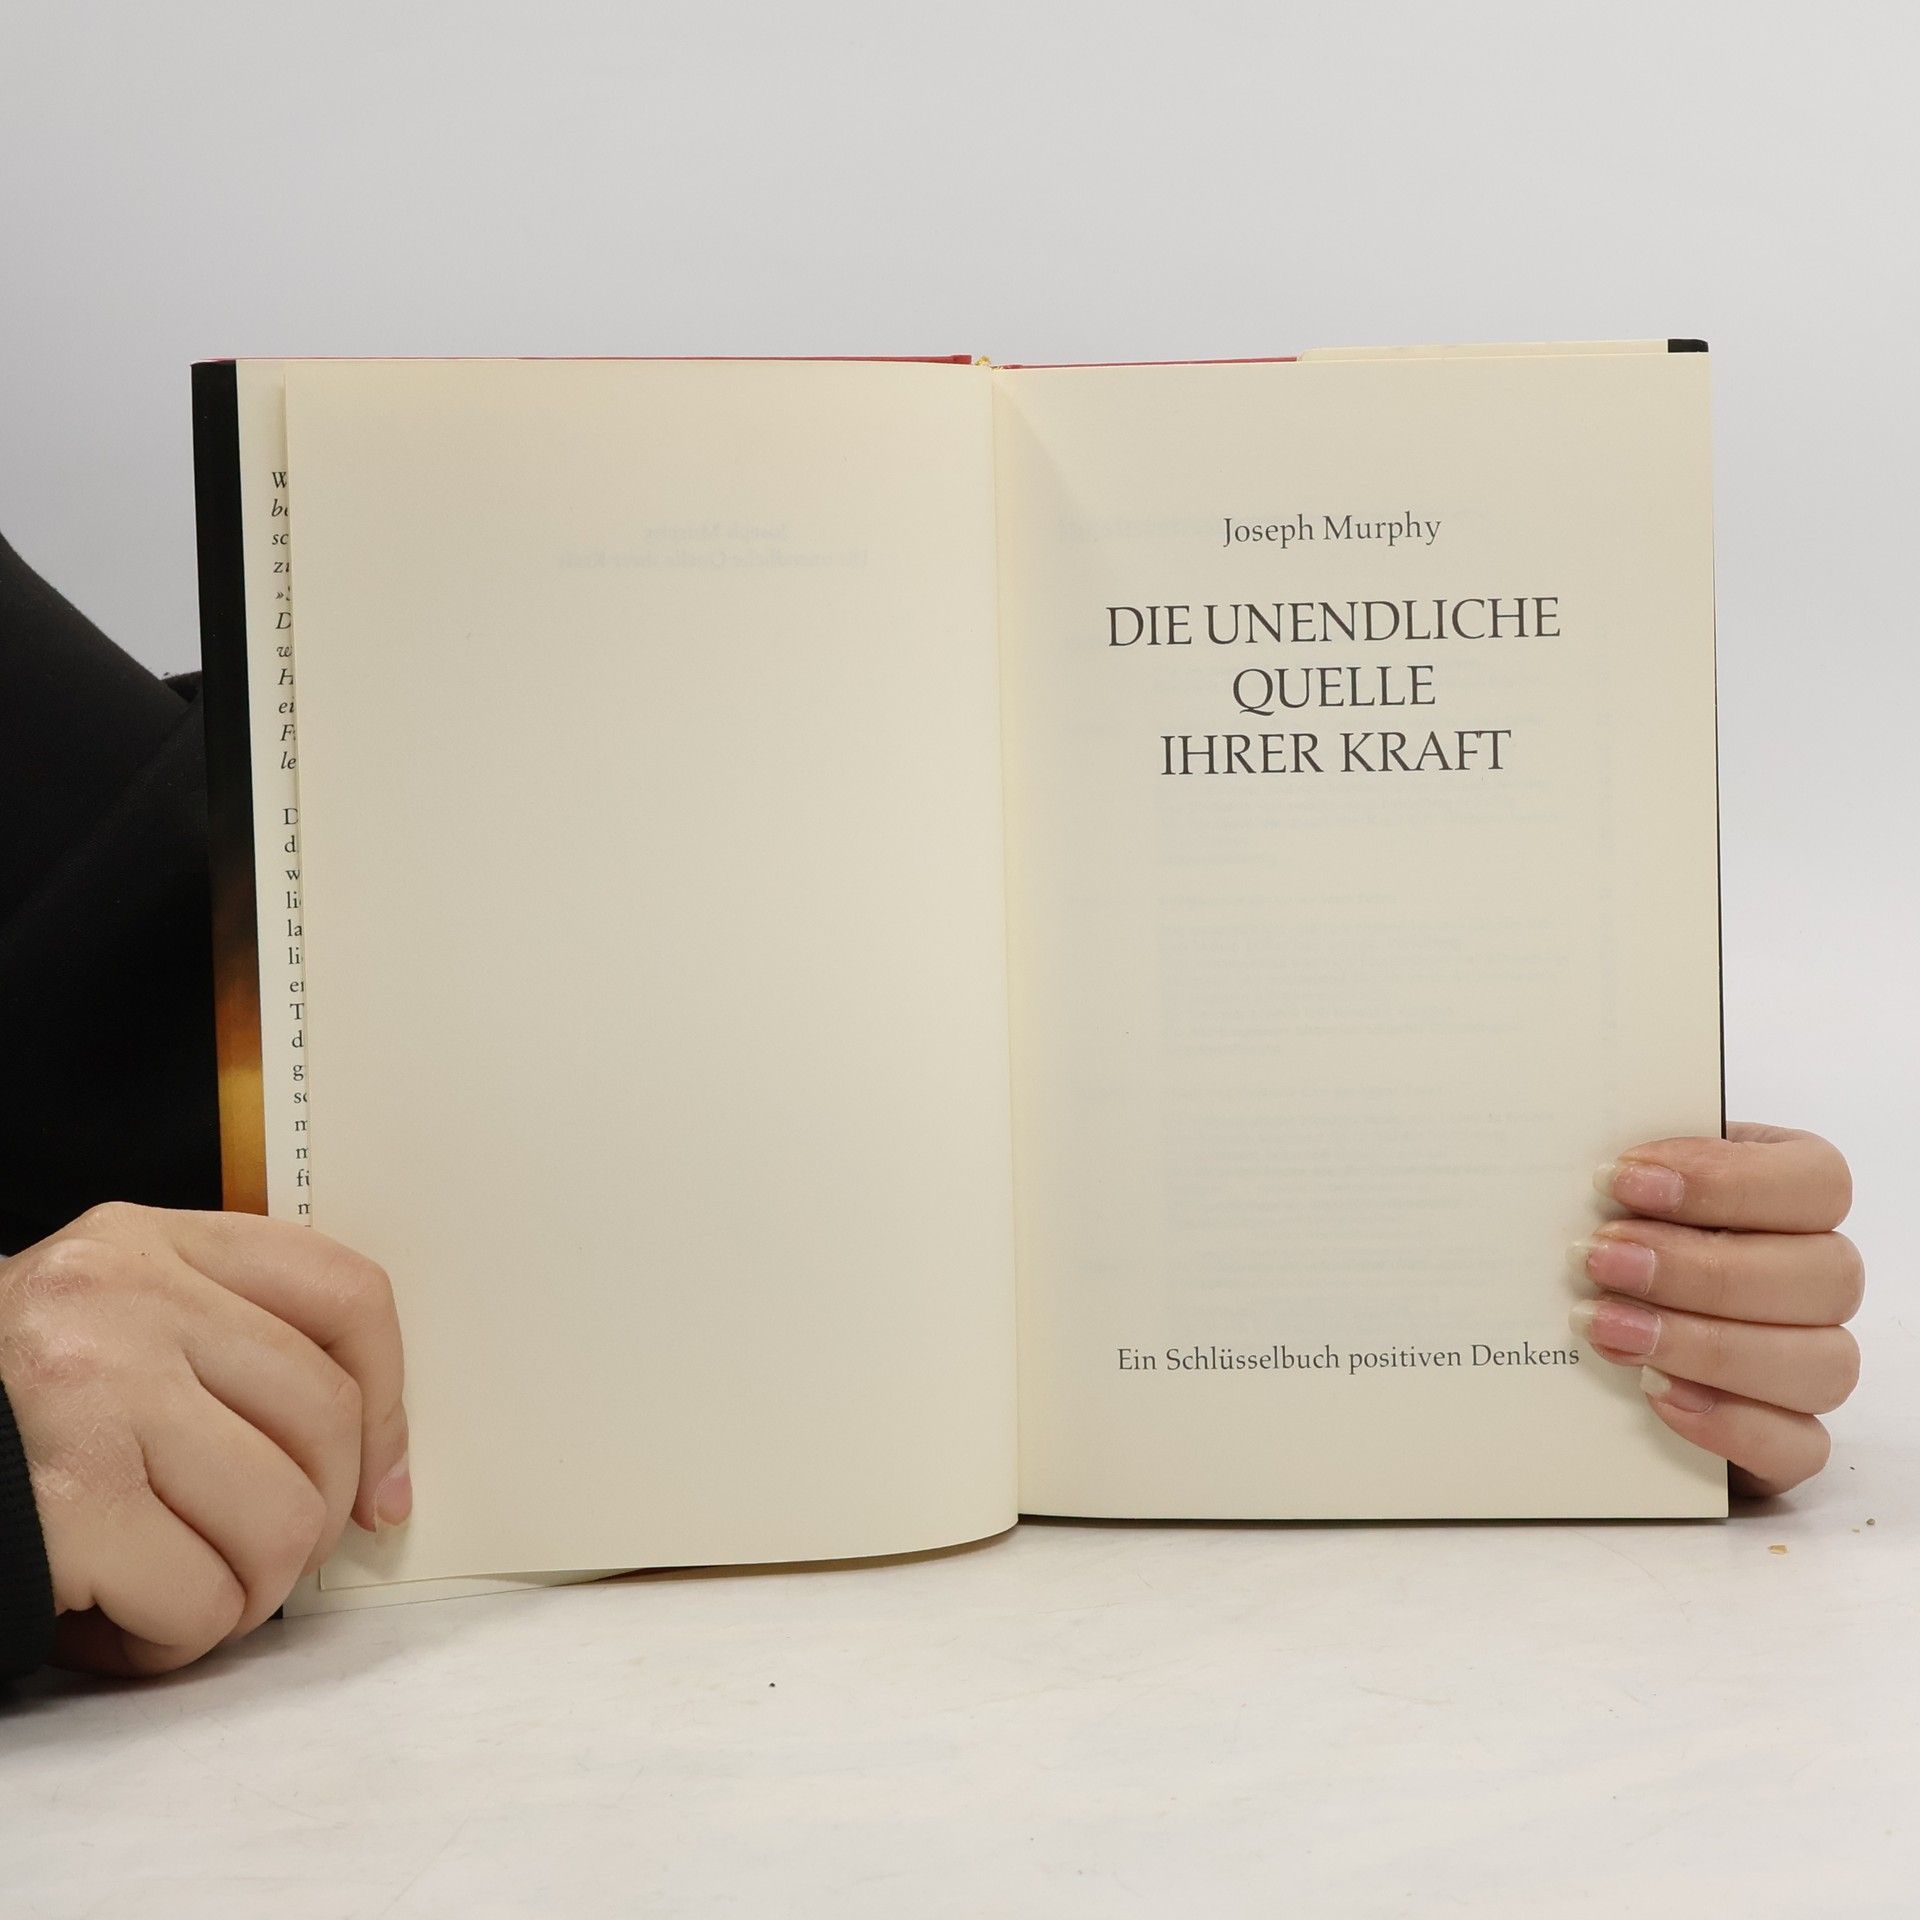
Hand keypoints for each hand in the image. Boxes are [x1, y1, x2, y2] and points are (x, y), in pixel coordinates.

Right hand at [0, 1203, 409, 1674]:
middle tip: (253, 1565)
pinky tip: (114, 1624)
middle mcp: (127, 1301)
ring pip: (283, 1522)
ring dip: (244, 1594)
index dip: (390, 1404)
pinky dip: (174, 1641)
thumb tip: (367, 1463)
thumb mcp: (99, 1323)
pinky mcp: (67, 1500)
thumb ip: (217, 1344)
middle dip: (312, 1524)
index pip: (346, 1294)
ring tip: (176, 1594)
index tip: (382, 1488)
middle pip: (328, 1422)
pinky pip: (202, 1602)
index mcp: (149, 1244)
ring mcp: (96, 1394)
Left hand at [1571, 1124, 1860, 1496]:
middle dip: (1699, 1269)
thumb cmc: (1618, 1219)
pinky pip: (1801, 1446)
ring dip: (1706, 1345)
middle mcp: (1822, 1275)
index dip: (1728, 1180)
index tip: (1622, 1180)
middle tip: (1598, 1260)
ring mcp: (1816, 1358)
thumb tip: (1593, 1169)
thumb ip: (1627, 1168)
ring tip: (1607, 1327)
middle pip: (1823, 1276)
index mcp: (1796, 1191)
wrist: (1595, 1297)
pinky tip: (1654, 1393)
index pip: (1817, 1181)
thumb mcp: (1623, 1179)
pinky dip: (1731, 1424)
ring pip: (1821, 1363)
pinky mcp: (1790, 1432)